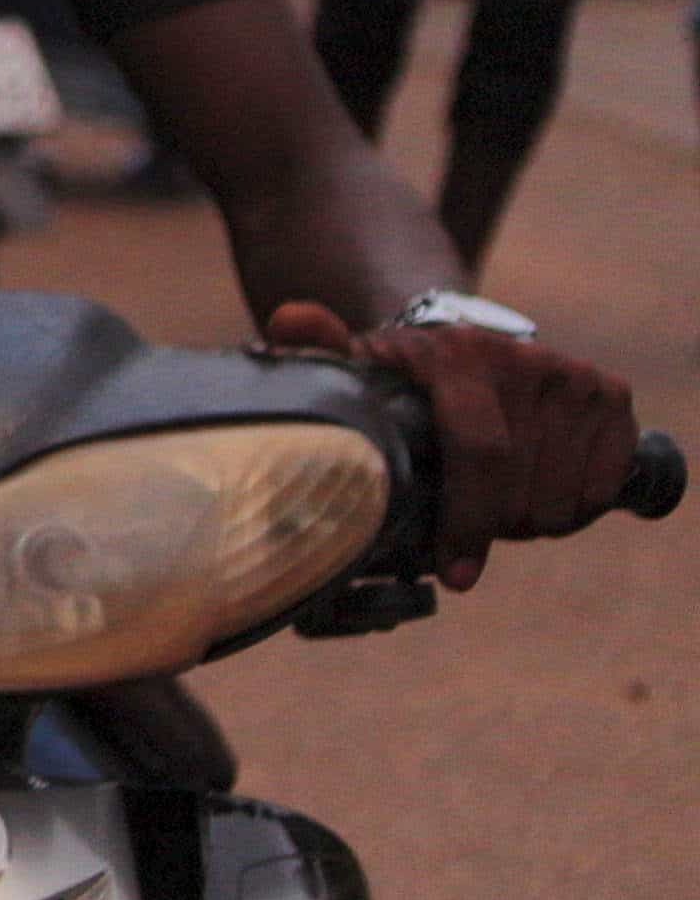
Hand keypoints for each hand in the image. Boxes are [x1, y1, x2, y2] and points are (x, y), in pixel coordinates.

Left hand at [269, 301, 641, 591]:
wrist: (463, 341)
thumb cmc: (401, 376)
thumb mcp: (358, 366)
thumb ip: (319, 350)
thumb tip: (288, 324)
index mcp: (458, 355)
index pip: (480, 454)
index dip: (469, 523)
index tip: (456, 574)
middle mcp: (524, 360)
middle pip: (520, 495)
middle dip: (488, 526)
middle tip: (460, 518)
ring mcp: (574, 378)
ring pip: (561, 502)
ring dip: (526, 519)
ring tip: (491, 496)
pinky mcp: (613, 398)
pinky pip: (602, 491)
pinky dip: (570, 506)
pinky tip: (535, 483)